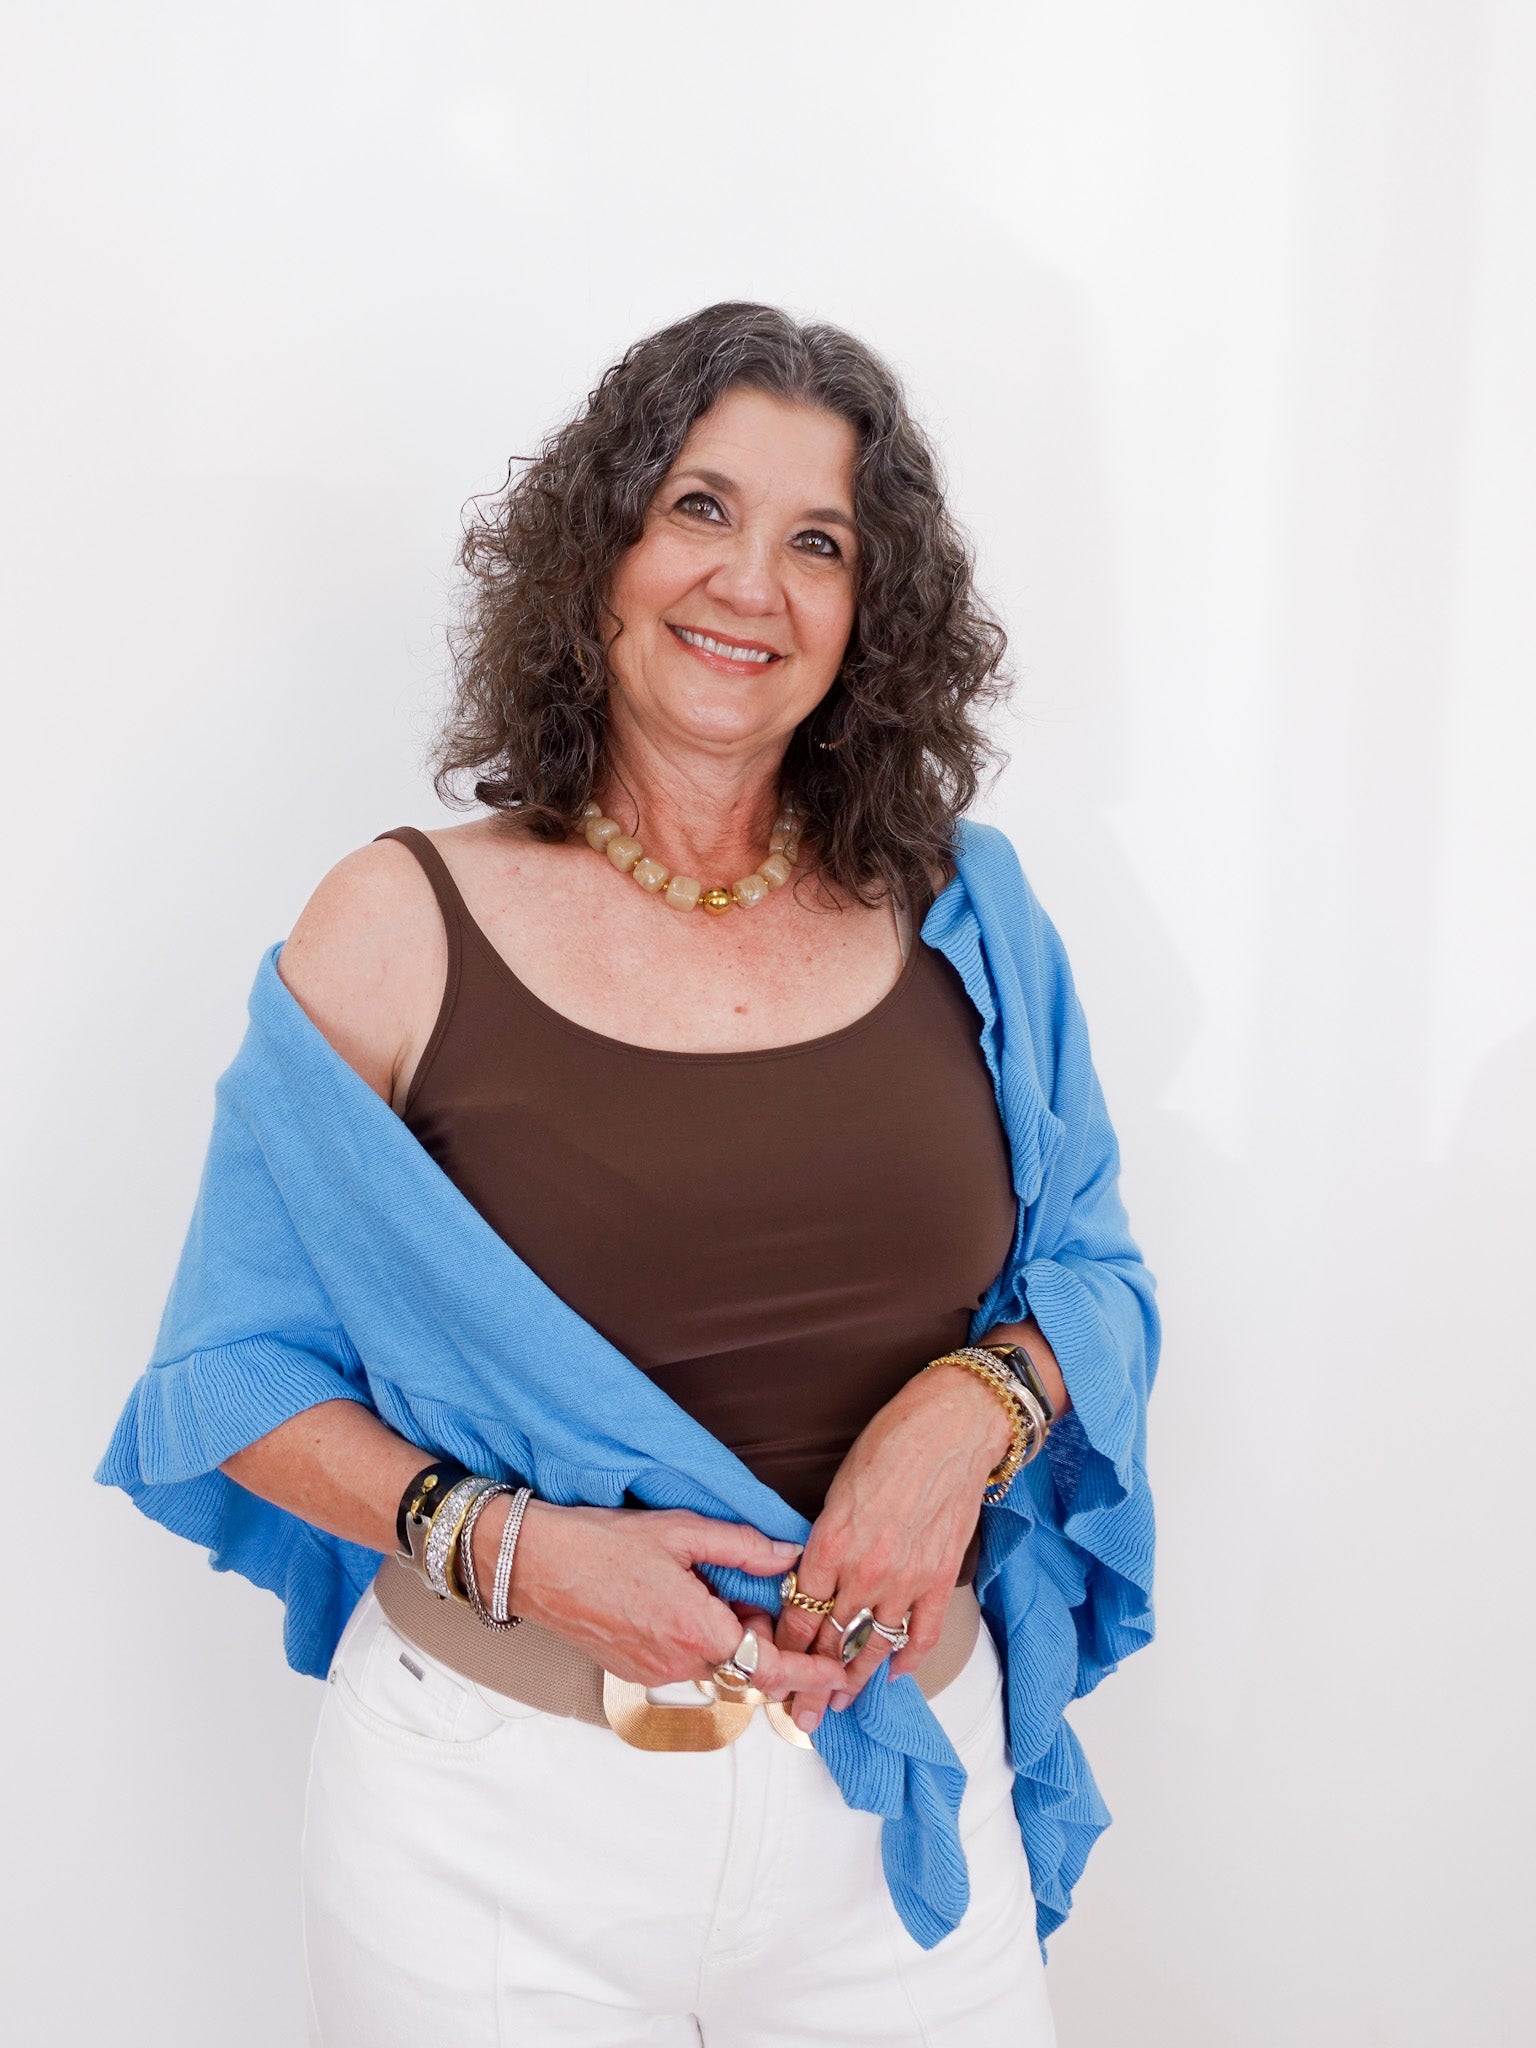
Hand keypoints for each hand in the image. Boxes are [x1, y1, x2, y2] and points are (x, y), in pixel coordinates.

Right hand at [485, 1499, 846, 1700]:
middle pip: (748, 1666)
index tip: (840, 1675)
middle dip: (766, 1639)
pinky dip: (701, 1640)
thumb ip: (742, 1547)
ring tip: (710, 1589)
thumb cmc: (601, 1543)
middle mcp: (679, 1662)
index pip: (771, 1666)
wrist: (534, 1564)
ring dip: (731, 1638)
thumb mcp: (680, 1531)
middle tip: (756, 1596)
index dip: (811, 1672)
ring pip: (717, 1664)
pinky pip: (687, 1662)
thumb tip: (789, 1555)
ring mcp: (655, 1672)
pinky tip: (681, 1600)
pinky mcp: (635, 1671)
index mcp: (697, 1629)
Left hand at [772, 1364, 1010, 1731]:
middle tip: (798, 1714)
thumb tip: (813, 1573)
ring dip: (855, 1682)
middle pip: (829, 1642)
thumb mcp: (837, 1490)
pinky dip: (906, 1660)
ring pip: (872, 1648)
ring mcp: (905, 1582)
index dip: (783, 1647)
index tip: (772, 1665)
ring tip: (840, 1706)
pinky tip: (894, 1675)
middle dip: (810, 1682)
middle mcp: (864, 1572)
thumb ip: (824, 1540)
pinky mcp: (939, 1581)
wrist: (950, 1429)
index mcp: (829, 1545)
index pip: (797, 1614)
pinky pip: (920, 1636)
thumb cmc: (890, 1444)